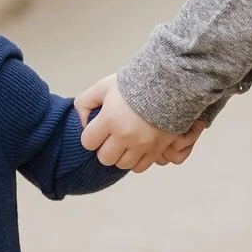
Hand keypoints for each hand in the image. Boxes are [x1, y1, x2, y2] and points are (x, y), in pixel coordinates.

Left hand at [75, 73, 205, 171]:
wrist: (169, 84)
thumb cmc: (134, 83)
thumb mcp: (104, 86)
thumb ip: (85, 102)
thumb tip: (82, 123)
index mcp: (110, 118)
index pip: (88, 142)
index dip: (90, 137)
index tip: (97, 129)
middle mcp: (125, 135)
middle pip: (104, 158)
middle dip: (104, 148)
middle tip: (111, 137)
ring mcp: (142, 144)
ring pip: (122, 164)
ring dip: (120, 156)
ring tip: (124, 142)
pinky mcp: (156, 149)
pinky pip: (139, 167)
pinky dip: (135, 161)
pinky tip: (136, 148)